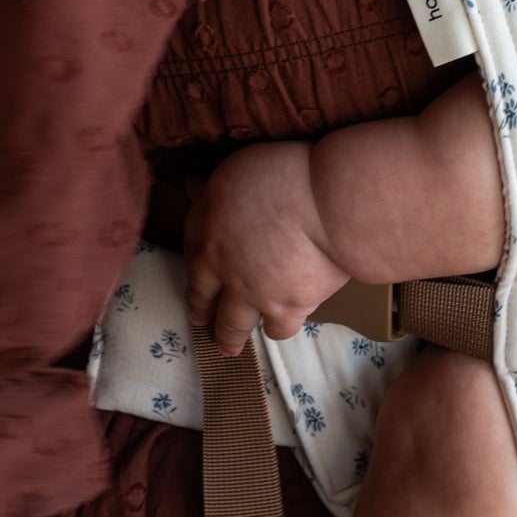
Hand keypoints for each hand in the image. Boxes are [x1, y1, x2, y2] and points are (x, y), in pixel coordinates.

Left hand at [181, 141, 354, 357]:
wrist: (327, 205)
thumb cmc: (282, 176)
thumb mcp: (236, 169)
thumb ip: (212, 187)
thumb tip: (190, 187)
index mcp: (208, 234)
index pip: (191, 255)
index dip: (194, 268)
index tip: (196, 278)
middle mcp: (225, 271)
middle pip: (203, 300)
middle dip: (201, 313)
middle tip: (201, 323)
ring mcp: (256, 295)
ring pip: (235, 326)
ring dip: (230, 337)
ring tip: (231, 346)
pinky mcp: (290, 308)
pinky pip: (279, 327)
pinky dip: (278, 326)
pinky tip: (282, 323)